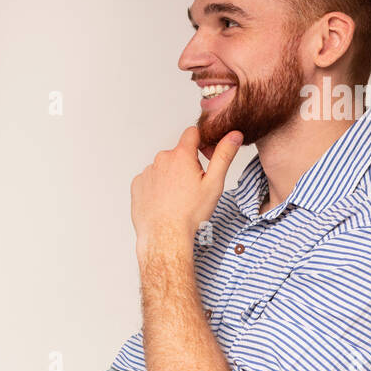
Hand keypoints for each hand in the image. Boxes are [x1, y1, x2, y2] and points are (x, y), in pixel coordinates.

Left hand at [131, 127, 241, 251]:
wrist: (165, 236)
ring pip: (164, 167)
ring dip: (171, 176)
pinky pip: (150, 180)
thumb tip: (233, 135)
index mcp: (181, 155)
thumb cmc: (190, 214)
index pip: (192, 133)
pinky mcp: (137, 185)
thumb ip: (223, 155)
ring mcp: (147, 172)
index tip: (205, 156)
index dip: (201, 142)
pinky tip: (164, 202)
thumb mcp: (214, 183)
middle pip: (178, 153)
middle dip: (186, 165)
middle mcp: (161, 159)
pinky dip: (158, 187)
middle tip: (193, 188)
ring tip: (178, 198)